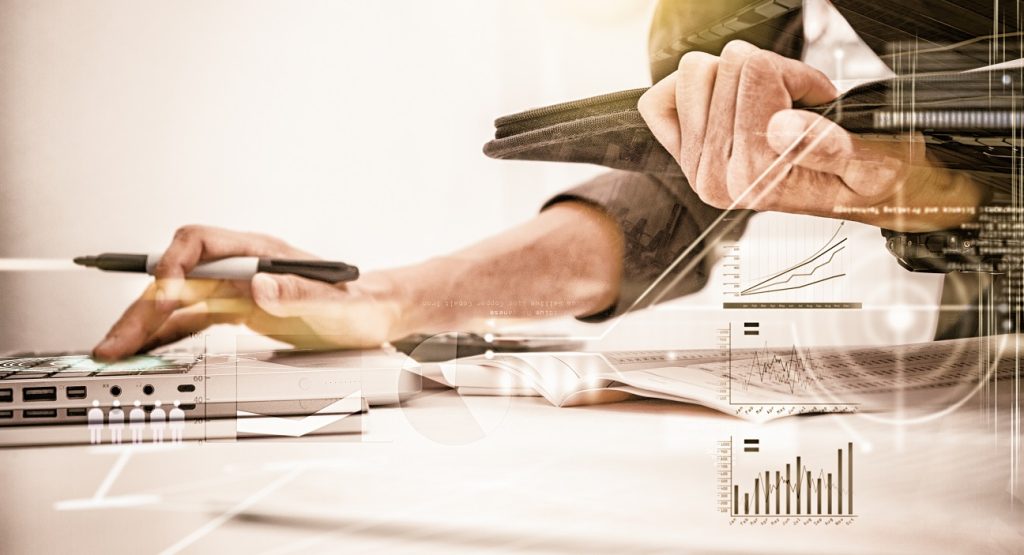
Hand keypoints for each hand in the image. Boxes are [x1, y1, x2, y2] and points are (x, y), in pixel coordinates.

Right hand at [92, 225, 407, 359]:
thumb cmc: (359, 303)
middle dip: (143, 306)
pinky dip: (165, 334)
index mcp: (260, 253)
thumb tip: (259, 286)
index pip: (200, 242)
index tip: (160, 294)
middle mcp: (243, 266)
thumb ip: (298, 294)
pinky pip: (192, 318)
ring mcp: (238, 288)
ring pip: (178, 300)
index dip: (174, 264)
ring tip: (116, 351)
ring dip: (145, 324)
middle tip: (117, 341)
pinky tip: (146, 349)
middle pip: (178, 275)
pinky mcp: (239, 310)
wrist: (375, 314)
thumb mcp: (334, 304)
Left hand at [637, 40, 984, 231]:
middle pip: (726, 65)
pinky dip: (690, 93)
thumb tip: (780, 126)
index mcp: (758, 176)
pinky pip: (659, 103)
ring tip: (766, 104)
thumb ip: (830, 147)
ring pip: (695, 72)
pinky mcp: (683, 157)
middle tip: (793, 104)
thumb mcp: (872, 167)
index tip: (817, 99)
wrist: (858, 199)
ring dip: (734, 77)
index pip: (757, 71)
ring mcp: (695, 168)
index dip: (797, 73)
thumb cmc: (868, 180)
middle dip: (767, 73)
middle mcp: (718, 177)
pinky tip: (726, 104)